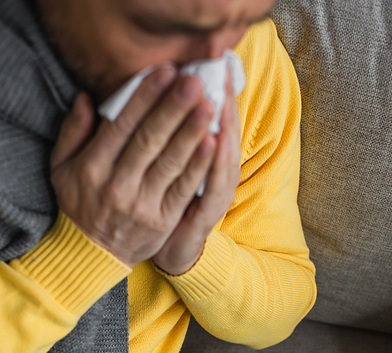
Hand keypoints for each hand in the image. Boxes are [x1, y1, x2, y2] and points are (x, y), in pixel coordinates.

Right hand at [50, 68, 217, 267]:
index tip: (164, 72)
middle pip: (149, 141)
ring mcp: (141, 205)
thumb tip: (85, 97)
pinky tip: (211, 143)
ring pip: (169, 163)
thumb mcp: (61, 168)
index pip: (121, 126)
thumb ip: (72, 132)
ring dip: (191, 133)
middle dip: (172, 109)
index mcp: (92, 168)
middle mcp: (117, 186)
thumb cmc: (79, 204)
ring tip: (208, 105)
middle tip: (193, 81)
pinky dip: (198, 166)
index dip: (144, 98)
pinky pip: (183, 189)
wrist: (91, 254)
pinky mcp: (162, 221)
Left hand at [152, 71, 241, 274]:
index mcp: (208, 157)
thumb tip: (181, 107)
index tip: (210, 63)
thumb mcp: (176, 170)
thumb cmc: (170, 206)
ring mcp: (217, 191)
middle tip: (215, 68)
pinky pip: (213, 184)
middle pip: (222, 129)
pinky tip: (213, 141)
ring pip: (221, 153)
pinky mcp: (211, 212)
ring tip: (214, 97)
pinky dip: (213, 163)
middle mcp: (218, 171)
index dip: (213, 91)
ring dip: (218, 125)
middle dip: (218, 99)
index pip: (213, 117)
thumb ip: (178, 140)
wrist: (174, 251)